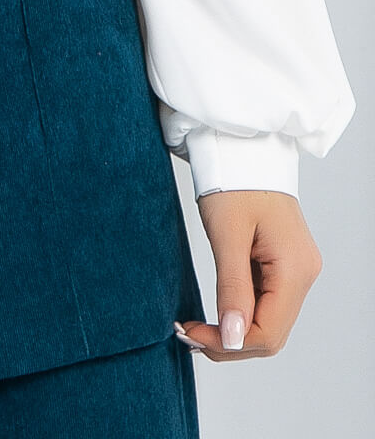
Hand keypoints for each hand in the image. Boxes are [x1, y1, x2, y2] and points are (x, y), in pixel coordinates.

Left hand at [174, 189, 322, 360]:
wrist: (243, 149)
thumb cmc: (234, 180)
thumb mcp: (227, 234)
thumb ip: (232, 288)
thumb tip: (233, 340)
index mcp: (295, 268)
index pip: (268, 332)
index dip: (229, 343)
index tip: (192, 333)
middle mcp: (303, 274)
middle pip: (270, 333)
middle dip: (229, 342)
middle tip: (188, 334)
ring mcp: (296, 270)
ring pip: (267, 322)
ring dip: (233, 331)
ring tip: (195, 327)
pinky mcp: (283, 265)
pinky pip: (264, 303)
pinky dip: (238, 312)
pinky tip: (214, 311)